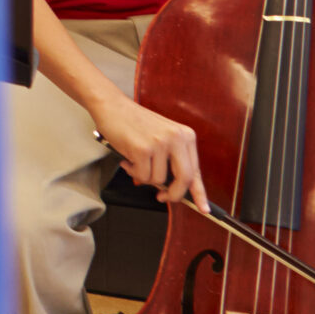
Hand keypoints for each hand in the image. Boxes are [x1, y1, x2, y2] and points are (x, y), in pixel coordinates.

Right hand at [94, 93, 206, 212]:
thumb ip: (172, 160)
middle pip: (184, 179)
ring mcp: (160, 143)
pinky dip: (133, 172)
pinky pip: (142, 176)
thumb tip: (174, 189)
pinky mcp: (142, 148)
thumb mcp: (161, 137)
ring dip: (144, 177)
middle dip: (173, 194)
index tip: (203, 208)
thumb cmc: (134, 123)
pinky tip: (127, 159)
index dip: (199, 193)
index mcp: (185, 135)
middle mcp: (176, 137)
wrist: (111, 105)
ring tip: (135, 161)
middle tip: (162, 197)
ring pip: (158, 180)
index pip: (196, 170)